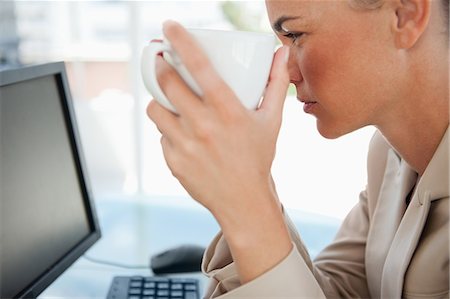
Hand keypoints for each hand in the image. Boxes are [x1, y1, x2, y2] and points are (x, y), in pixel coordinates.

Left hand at [146, 20, 292, 282]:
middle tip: (164, 63)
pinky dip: (169, 131)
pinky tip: (183, 135)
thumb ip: (276, 84)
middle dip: (162, 67)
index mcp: (227, 111)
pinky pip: (161, 136)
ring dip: (160, 101)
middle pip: (167, 84)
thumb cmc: (258, 157)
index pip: (200, 66)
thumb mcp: (271, 120)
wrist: (243, 201)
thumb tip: (281, 54)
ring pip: (156, 110)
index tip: (168, 26)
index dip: (181, 41)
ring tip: (172, 102)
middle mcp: (203, 126)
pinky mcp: (173, 161)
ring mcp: (185, 145)